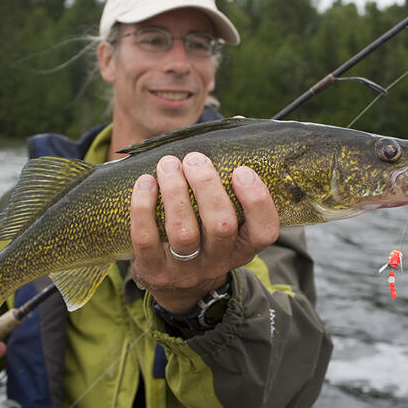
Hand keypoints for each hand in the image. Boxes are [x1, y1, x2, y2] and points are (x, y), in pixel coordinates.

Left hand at [129, 152, 279, 314]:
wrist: (175, 285)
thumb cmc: (203, 233)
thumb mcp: (225, 217)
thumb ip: (231, 175)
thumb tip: (237, 122)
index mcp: (243, 247)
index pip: (264, 231)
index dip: (257, 200)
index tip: (241, 171)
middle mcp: (219, 262)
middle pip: (222, 226)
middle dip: (207, 186)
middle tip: (195, 159)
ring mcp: (186, 271)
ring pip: (184, 232)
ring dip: (175, 192)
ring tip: (169, 164)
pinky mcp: (154, 272)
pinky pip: (146, 239)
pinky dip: (143, 207)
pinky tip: (145, 182)